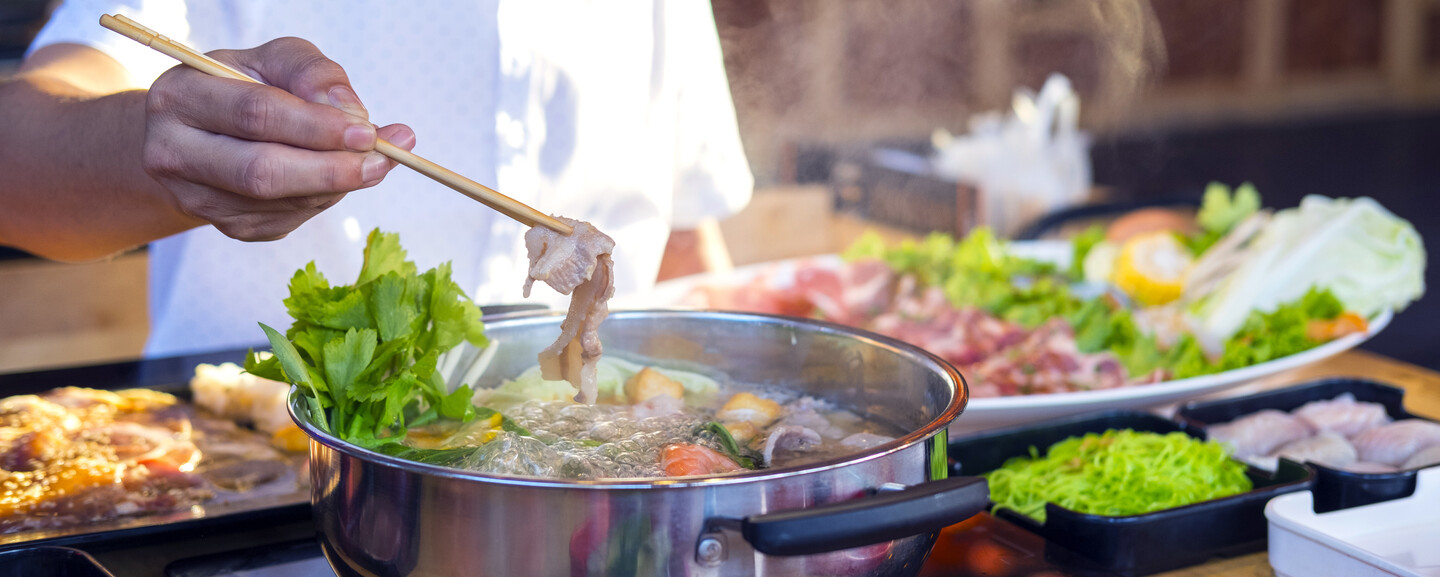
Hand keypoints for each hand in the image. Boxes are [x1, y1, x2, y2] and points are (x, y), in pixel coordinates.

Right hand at [142, 37, 414, 240]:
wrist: (204, 131)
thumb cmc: (245, 85)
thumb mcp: (275, 59)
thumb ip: (313, 73)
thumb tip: (353, 114)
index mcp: (179, 98)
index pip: (255, 115)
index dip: (316, 126)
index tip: (366, 131)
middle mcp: (174, 153)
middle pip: (261, 172)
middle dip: (330, 168)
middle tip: (381, 160)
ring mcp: (198, 198)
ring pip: (280, 202)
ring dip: (336, 185)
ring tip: (373, 163)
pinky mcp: (228, 226)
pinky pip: (290, 218)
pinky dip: (324, 198)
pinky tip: (338, 177)